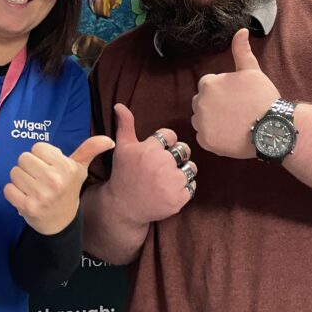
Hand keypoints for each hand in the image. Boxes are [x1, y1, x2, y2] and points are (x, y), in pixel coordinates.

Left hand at [4, 136, 114, 235]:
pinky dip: (13, 193)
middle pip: (23, 158)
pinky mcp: (27, 207)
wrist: (61, 222)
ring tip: (32, 188)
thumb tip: (109, 140)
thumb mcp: (80, 169)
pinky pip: (8, 189)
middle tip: (39, 179)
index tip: (48, 167)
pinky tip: (25, 197)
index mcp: (67, 167)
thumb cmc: (68, 189)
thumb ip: (90, 149)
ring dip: (20, 180)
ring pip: (14, 173)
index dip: (41, 157)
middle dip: (29, 168)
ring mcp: (41, 194)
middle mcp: (55, 180)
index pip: (37, 147)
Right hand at [107, 104, 196, 223]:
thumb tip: (119, 104)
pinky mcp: (179, 199)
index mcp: (150, 149)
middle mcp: (162, 164)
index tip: (155, 153)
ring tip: (167, 179)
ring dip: (182, 172)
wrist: (123, 207)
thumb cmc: (123, 174)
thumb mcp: (123, 148)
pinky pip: (192, 186)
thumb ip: (125, 124)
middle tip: (162, 167)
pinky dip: (184, 189)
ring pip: (190, 168)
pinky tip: (169, 191)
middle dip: (176, 157)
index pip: (170, 136)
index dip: (164, 144)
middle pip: (184, 150)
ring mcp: (172, 182)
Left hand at [191, 29, 278, 157]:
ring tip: (233, 123)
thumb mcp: (252, 71)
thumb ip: (241, 51)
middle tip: (236, 111)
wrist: (272, 128)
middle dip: (215, 105)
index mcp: (208, 83)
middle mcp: (200, 102)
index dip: (223, 92)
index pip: (207, 85)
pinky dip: (215, 137)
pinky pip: (204, 137)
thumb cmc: (263, 98)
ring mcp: (202, 123)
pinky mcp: (206, 141)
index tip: (237, 98)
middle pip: (202, 102)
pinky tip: (230, 135)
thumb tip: (241, 30)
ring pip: (201, 120)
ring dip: (212, 121)